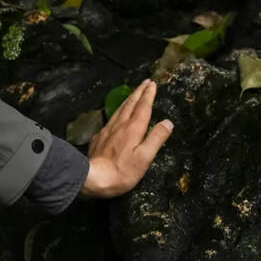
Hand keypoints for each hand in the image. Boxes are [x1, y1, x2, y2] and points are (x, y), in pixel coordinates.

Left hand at [80, 80, 172, 198]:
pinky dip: (117, 112)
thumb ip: (156, 138)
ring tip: (134, 93)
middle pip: (130, 104)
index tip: (153, 84)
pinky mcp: (99, 138)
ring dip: (128, 99)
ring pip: (119, 109)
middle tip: (145, 82)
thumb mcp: (145, 157)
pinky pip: (111, 119)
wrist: (93, 179)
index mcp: (133, 129)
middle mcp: (120, 125)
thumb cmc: (122, 171)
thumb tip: (168, 122)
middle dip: (139, 92)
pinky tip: (117, 115)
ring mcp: (107, 130)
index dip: (148, 95)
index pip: (143, 107)